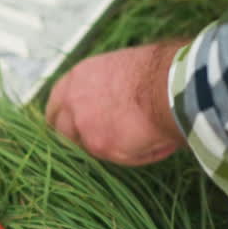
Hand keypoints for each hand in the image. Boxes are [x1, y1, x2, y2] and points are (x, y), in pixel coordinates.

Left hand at [45, 41, 187, 166]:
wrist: (170, 84)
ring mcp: (82, 124)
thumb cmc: (159, 72)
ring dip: (106, 147)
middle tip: (102, 141)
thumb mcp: (122, 70)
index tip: (73, 125)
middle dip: (76, 138)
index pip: (57, 102)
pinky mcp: (98, 145)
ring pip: (84, 147)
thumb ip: (105, 89)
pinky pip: (116, 158)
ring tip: (138, 140)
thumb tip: (111, 104)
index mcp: (79, 77)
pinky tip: (156, 143)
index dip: (65, 117)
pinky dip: (135, 155)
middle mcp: (72, 100)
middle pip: (60, 129)